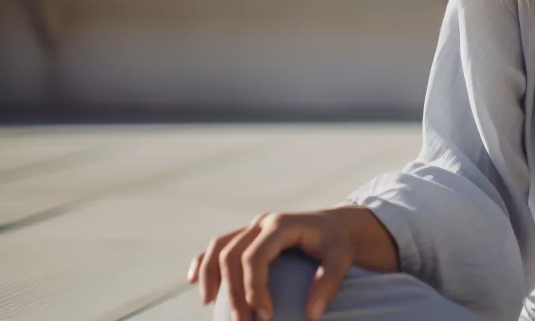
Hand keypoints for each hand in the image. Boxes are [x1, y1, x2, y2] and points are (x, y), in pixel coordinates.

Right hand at [186, 210, 353, 320]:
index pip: (255, 256)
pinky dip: (203, 262)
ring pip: (218, 248)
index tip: (266, 314)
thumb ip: (329, 282)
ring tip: (209, 305)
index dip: (254, 287)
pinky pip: (217, 246)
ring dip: (209, 276)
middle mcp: (261, 222)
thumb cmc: (336, 242)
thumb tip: (312, 315)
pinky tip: (192, 281)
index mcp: (281, 224)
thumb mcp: (342, 257)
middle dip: (232, 291)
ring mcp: (250, 227)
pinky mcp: (245, 235)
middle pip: (232, 254)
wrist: (333, 224)